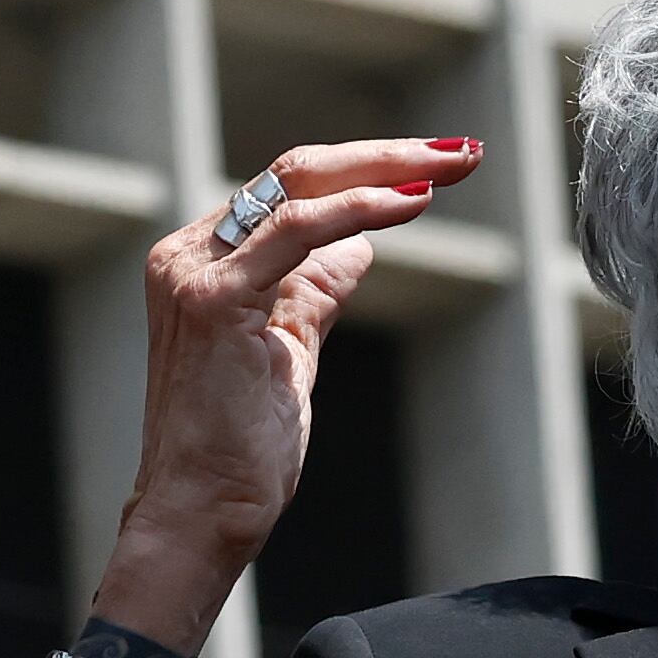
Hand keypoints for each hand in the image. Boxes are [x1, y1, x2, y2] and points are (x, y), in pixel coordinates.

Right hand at [99, 139, 482, 651]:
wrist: (202, 507)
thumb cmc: (243, 442)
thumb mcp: (290, 349)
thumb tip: (359, 247)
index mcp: (205, 260)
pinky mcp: (213, 298)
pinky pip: (296, 231)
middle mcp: (191, 253)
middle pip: (299, 171)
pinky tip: (412, 201)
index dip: (370, 169)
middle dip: (390, 154)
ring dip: (389, 169)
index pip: (294, 189)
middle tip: (466, 151)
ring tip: (455, 165)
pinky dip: (359, 209)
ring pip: (300, 185)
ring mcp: (196, 271)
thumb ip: (312, 293)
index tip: (441, 166)